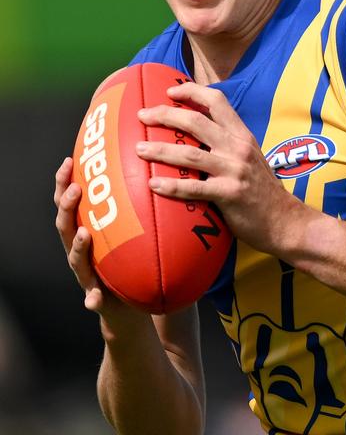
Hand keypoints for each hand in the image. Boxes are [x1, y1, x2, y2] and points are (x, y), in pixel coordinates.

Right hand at [52, 158, 148, 324]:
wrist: (132, 303)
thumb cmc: (134, 259)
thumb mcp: (136, 230)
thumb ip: (142, 206)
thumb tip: (162, 170)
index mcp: (88, 228)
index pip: (72, 202)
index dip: (67, 181)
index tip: (70, 159)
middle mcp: (82, 249)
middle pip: (65, 224)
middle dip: (67, 206)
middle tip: (76, 189)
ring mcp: (85, 274)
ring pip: (75, 258)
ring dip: (77, 246)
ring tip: (83, 234)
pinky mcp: (96, 297)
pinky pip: (93, 298)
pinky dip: (92, 298)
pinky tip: (94, 298)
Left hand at [135, 82, 306, 254]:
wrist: (285, 220)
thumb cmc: (262, 191)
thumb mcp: (250, 158)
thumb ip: (228, 145)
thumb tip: (195, 138)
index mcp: (242, 135)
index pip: (217, 101)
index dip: (192, 92)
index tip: (169, 92)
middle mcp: (238, 148)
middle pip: (196, 122)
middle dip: (165, 115)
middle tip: (142, 115)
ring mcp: (234, 170)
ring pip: (190, 153)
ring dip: (160, 149)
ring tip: (139, 148)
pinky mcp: (229, 194)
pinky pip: (194, 188)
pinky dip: (171, 186)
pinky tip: (153, 185)